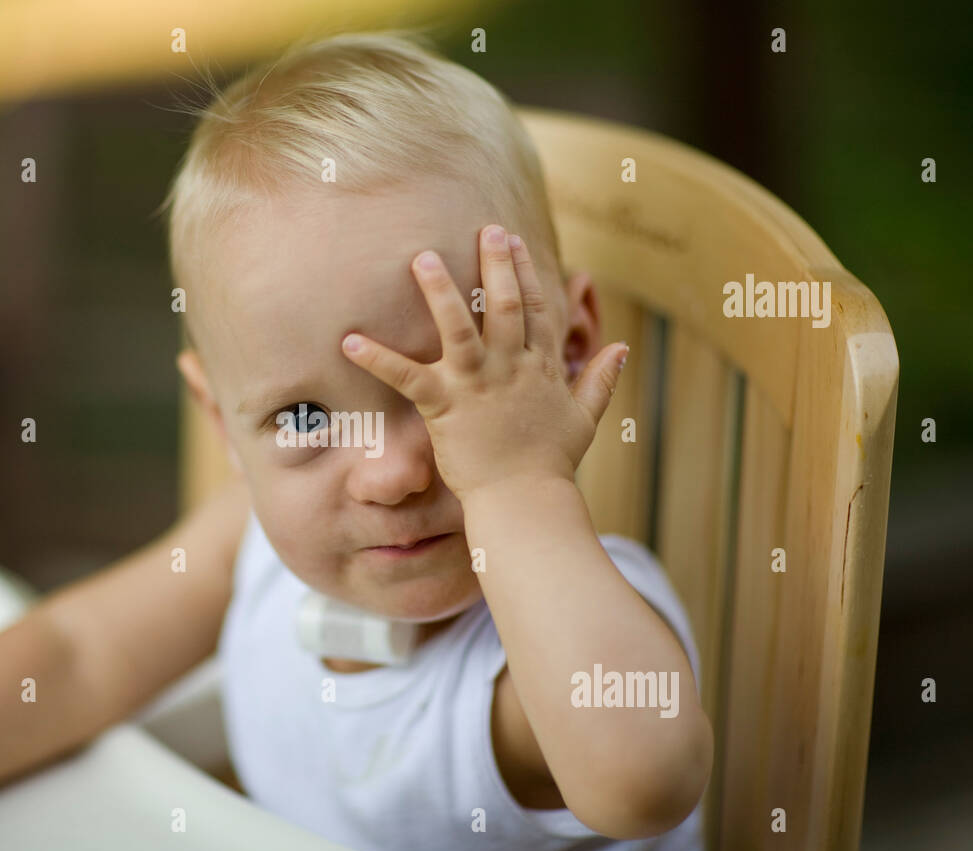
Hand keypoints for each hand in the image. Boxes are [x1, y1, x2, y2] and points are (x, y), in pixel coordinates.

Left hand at [340, 224, 628, 500]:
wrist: (525, 501)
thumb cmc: (552, 464)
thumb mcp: (586, 417)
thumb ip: (601, 379)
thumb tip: (621, 346)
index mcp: (540, 367)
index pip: (536, 308)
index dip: (524, 271)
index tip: (512, 240)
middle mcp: (510, 367)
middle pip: (503, 304)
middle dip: (494, 263)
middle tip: (484, 228)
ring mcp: (477, 384)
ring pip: (457, 326)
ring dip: (439, 290)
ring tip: (422, 258)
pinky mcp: (445, 405)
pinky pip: (406, 376)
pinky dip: (377, 359)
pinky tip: (350, 341)